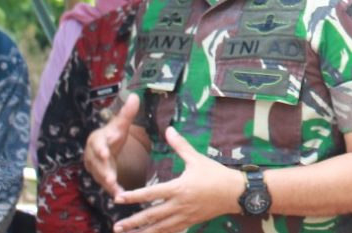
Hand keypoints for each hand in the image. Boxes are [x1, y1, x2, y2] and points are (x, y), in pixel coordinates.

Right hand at [84, 93, 139, 196]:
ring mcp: (94, 166)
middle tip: (111, 178)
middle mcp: (92, 154)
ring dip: (107, 183)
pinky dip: (111, 189)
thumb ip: (127, 113)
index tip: (105, 154)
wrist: (106, 145)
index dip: (100, 149)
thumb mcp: (120, 124)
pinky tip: (120, 195)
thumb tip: (135, 96)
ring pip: (99, 176)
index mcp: (97, 139)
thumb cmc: (113, 133)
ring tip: (116, 190)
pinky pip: (104, 184)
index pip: (97, 144)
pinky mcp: (99, 175)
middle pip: (96, 163)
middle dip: (103, 171)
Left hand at [114, 126, 242, 232]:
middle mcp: (179, 205)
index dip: (133, 196)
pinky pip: (172, 230)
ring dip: (142, 232)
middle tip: (116, 226)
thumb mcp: (197, 158)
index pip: (151, 193)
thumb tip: (169, 129)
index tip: (118, 198)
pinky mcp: (190, 222)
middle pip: (151, 215)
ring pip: (160, 227)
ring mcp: (184, 216)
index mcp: (179, 188)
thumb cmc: (216, 174)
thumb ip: (180, 146)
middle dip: (133, 221)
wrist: (235, 192)